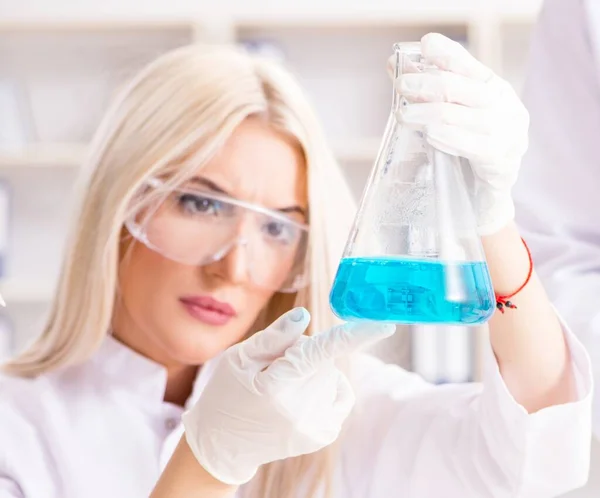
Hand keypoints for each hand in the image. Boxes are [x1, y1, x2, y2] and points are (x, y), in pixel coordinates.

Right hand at [182, 307, 394, 485]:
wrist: (223, 444)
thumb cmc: (227, 393)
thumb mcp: (238, 358)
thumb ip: (273, 337)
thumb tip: (304, 315)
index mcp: (274, 387)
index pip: (319, 353)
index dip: (354, 336)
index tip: (385, 324)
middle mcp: (298, 411)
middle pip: (323, 360)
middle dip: (304, 353)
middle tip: (275, 367)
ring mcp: (313, 427)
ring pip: (332, 376)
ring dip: (314, 371)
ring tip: (282, 386)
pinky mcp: (323, 435)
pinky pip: (339, 395)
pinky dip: (326, 388)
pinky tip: (301, 395)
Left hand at [391, 33, 529, 235]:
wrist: (485, 195)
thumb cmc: (465, 148)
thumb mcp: (449, 115)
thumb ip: (425, 92)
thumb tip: (393, 66)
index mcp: (494, 88)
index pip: (470, 66)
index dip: (448, 54)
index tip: (425, 45)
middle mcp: (506, 106)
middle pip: (465, 89)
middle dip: (429, 84)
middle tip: (401, 85)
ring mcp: (509, 134)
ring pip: (466, 117)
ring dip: (431, 114)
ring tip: (404, 115)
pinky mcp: (503, 162)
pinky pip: (474, 147)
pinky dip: (450, 139)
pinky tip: (430, 136)